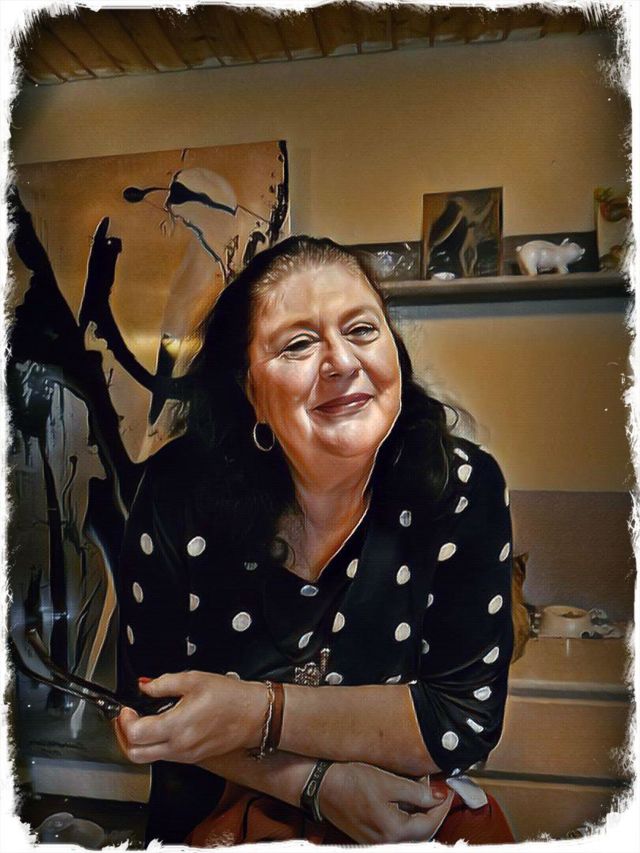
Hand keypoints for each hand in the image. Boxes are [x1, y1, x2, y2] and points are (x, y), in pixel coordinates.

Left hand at [113, 671, 266, 763]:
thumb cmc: (230, 697)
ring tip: (142, 720)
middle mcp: (178, 747)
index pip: (135, 734)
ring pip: (148, 758)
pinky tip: (160, 726)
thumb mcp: (195, 679)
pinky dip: (154, 744)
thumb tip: (145, 686)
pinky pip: (164, 756)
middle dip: (124, 736)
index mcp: (177, 727)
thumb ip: (164, 683)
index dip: (125, 720)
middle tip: (126, 718)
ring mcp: (185, 756)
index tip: (127, 708)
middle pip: (135, 754)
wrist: (254, 716)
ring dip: (138, 742)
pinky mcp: (192, 758)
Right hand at [318, 762, 454, 844]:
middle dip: (434, 812)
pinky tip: (408, 801)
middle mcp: (387, 842)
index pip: (430, 823)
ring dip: (422, 816)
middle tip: (440, 791)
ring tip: (426, 793)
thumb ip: (417, 791)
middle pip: (423, 832)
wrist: (321, 786)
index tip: (450, 789)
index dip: (443, 805)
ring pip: (411, 834)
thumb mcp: (388, 781)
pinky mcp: (370, 837)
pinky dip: (408, 819)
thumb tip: (439, 796)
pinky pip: (398, 832)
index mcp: (394, 831)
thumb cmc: (352, 780)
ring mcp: (377, 842)